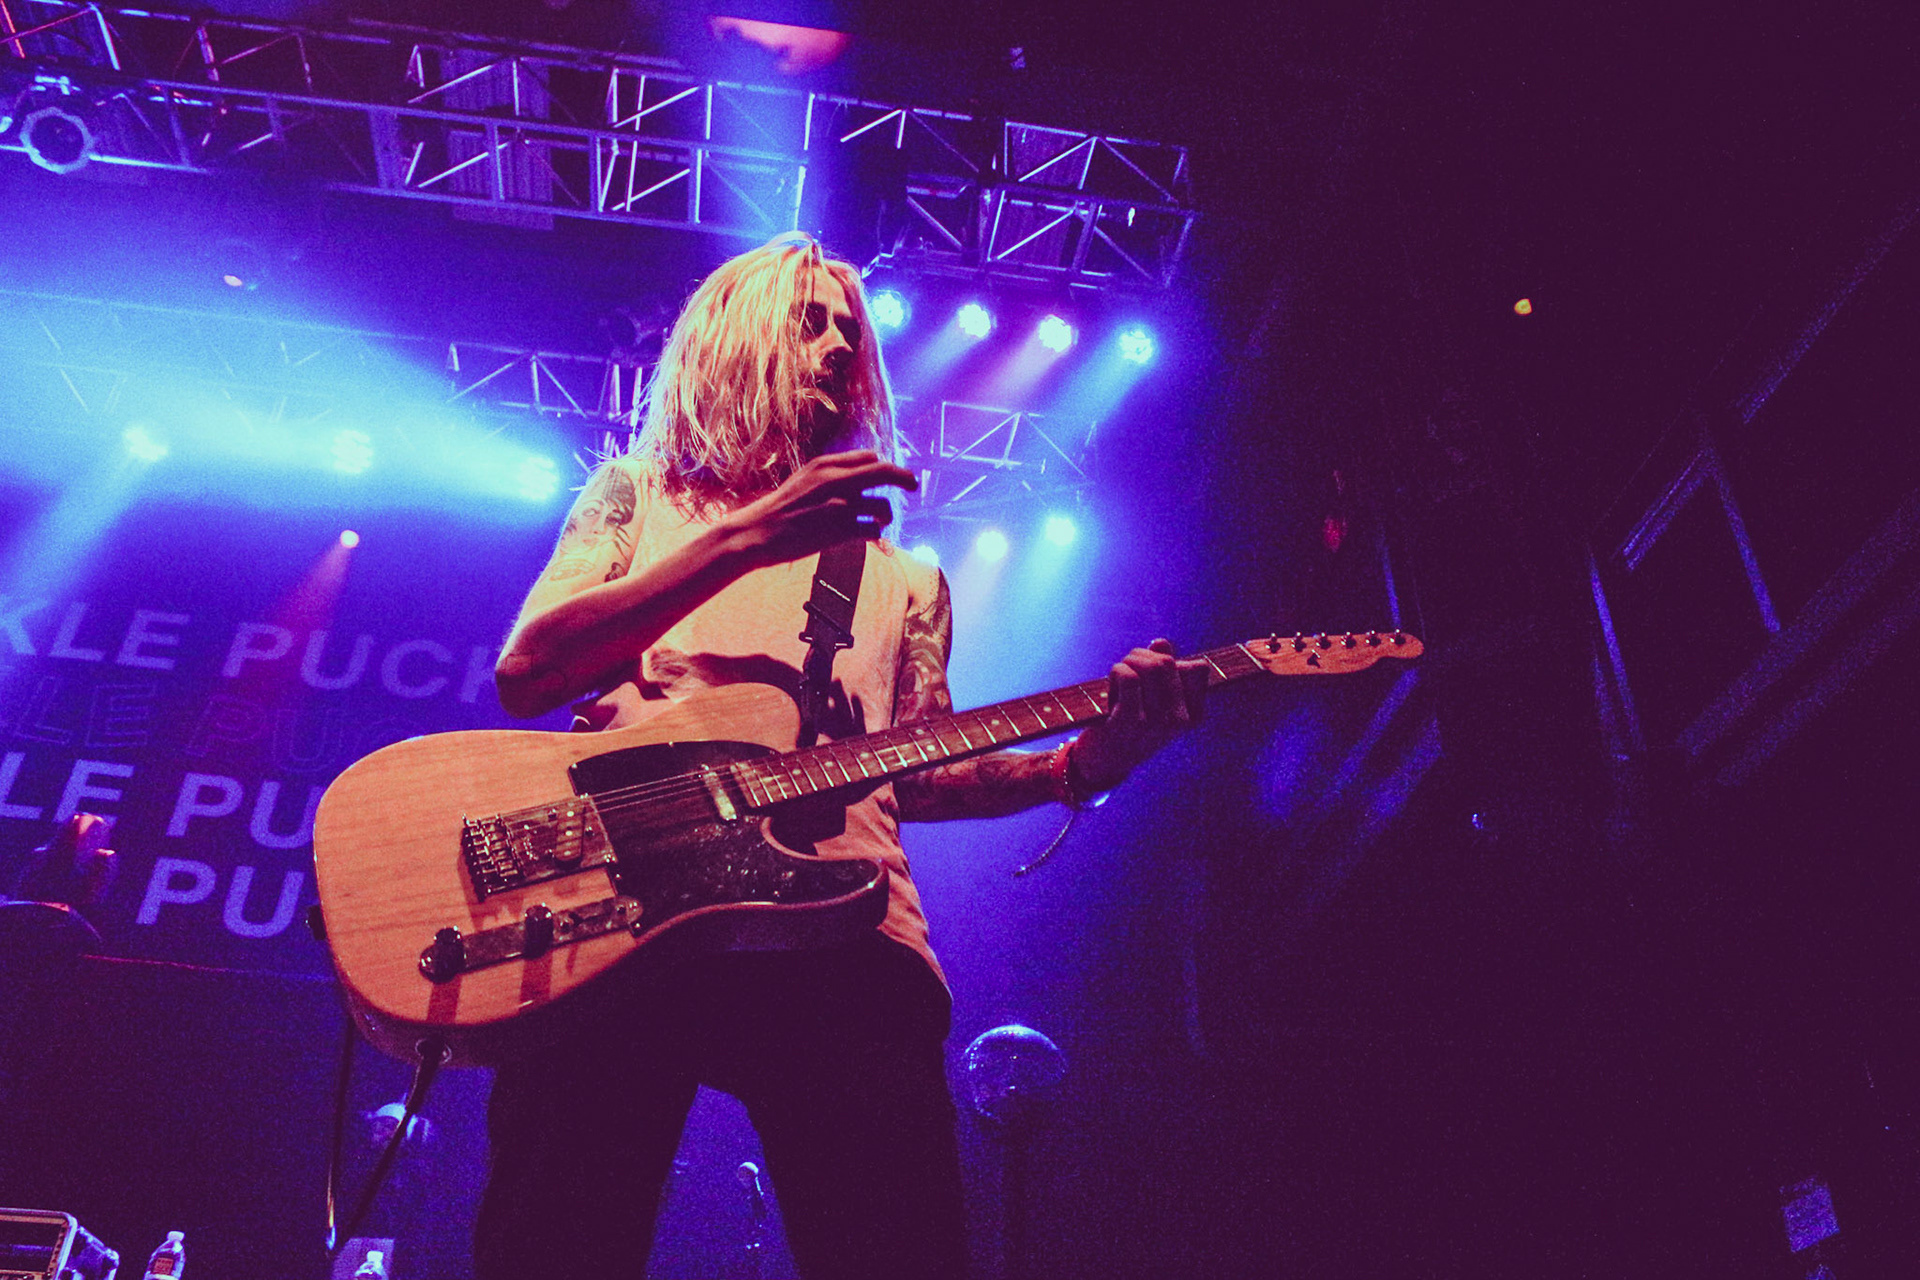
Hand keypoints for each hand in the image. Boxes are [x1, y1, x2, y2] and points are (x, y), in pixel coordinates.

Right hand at [723, 450, 917, 568]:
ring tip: (880, 523)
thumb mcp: (804, 480)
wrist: (757, 532)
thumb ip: (830, 474)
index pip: (868, 457)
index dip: (884, 466)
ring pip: (883, 506)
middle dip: (904, 478)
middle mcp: (835, 480)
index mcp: (825, 465)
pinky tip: (870, 536)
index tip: (892, 476)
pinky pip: (873, 530)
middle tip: (914, 485)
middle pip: (884, 471)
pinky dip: (876, 534)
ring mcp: (839, 505)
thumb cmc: (779, 509)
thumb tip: (858, 472)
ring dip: (886, 516)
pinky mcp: (840, 530)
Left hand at [1070, 639, 1208, 793]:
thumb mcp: (1155, 698)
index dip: (1171, 661)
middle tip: (1127, 668)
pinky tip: (1112, 682)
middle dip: (1142, 656)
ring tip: (1119, 678)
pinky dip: (1118, 671)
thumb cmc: (1132, 724)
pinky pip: (1129, 677)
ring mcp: (1156, 723)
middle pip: (1167, 663)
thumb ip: (1164, 668)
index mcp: (1193, 716)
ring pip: (1148, 666)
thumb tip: (1161, 643)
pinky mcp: (1129, 722)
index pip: (1198, 669)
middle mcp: (1178, 721)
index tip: (1152, 675)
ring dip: (1128, 663)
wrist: (1106, 761)